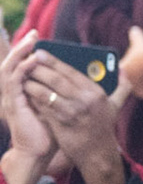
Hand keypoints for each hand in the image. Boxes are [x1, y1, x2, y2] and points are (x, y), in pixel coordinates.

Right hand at [1, 31, 55, 183]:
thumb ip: (69, 91)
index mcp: (27, 90)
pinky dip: (22, 69)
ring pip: (11, 68)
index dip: (29, 50)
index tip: (37, 35)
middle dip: (23, 46)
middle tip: (34, 33)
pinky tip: (32, 60)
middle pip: (16, 63)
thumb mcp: (63, 106)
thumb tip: (91, 75)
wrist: (40, 151)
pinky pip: (15, 82)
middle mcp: (17, 91)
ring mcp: (12, 97)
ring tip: (32, 40)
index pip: (24, 65)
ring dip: (20, 53)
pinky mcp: (13, 104)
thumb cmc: (52, 130)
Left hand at [20, 45, 126, 183]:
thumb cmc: (104, 127)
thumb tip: (122, 69)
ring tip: (23, 76)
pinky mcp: (59, 123)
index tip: (41, 53)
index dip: (54, 61)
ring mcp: (70, 113)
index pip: (71, 72)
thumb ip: (122, 86)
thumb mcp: (116, 106)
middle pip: (56, 80)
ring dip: (32, 83)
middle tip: (28, 61)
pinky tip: (26, 92)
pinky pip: (42, 107)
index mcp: (97, 93)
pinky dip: (33, 98)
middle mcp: (84, 101)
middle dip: (39, 68)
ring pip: (46, 93)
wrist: (96, 153)